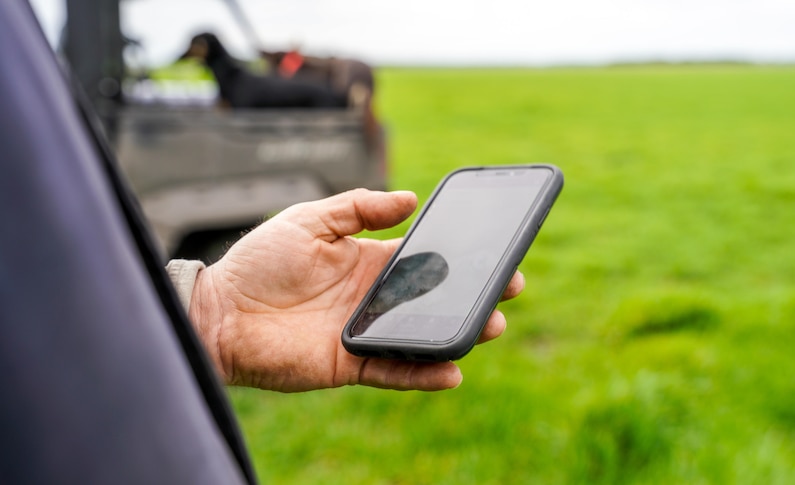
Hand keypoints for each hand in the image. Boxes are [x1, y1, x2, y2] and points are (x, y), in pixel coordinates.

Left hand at [189, 189, 523, 392]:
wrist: (218, 311)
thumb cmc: (259, 260)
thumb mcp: (309, 219)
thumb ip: (358, 208)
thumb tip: (411, 199)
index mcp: (367, 261)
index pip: (424, 258)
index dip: (458, 255)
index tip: (493, 249)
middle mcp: (373, 298)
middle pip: (434, 298)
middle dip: (473, 293)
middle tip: (508, 286)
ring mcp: (365, 332)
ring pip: (422, 335)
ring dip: (458, 332)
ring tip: (490, 325)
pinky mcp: (349, 364)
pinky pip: (394, 371)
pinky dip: (423, 372)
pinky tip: (453, 369)